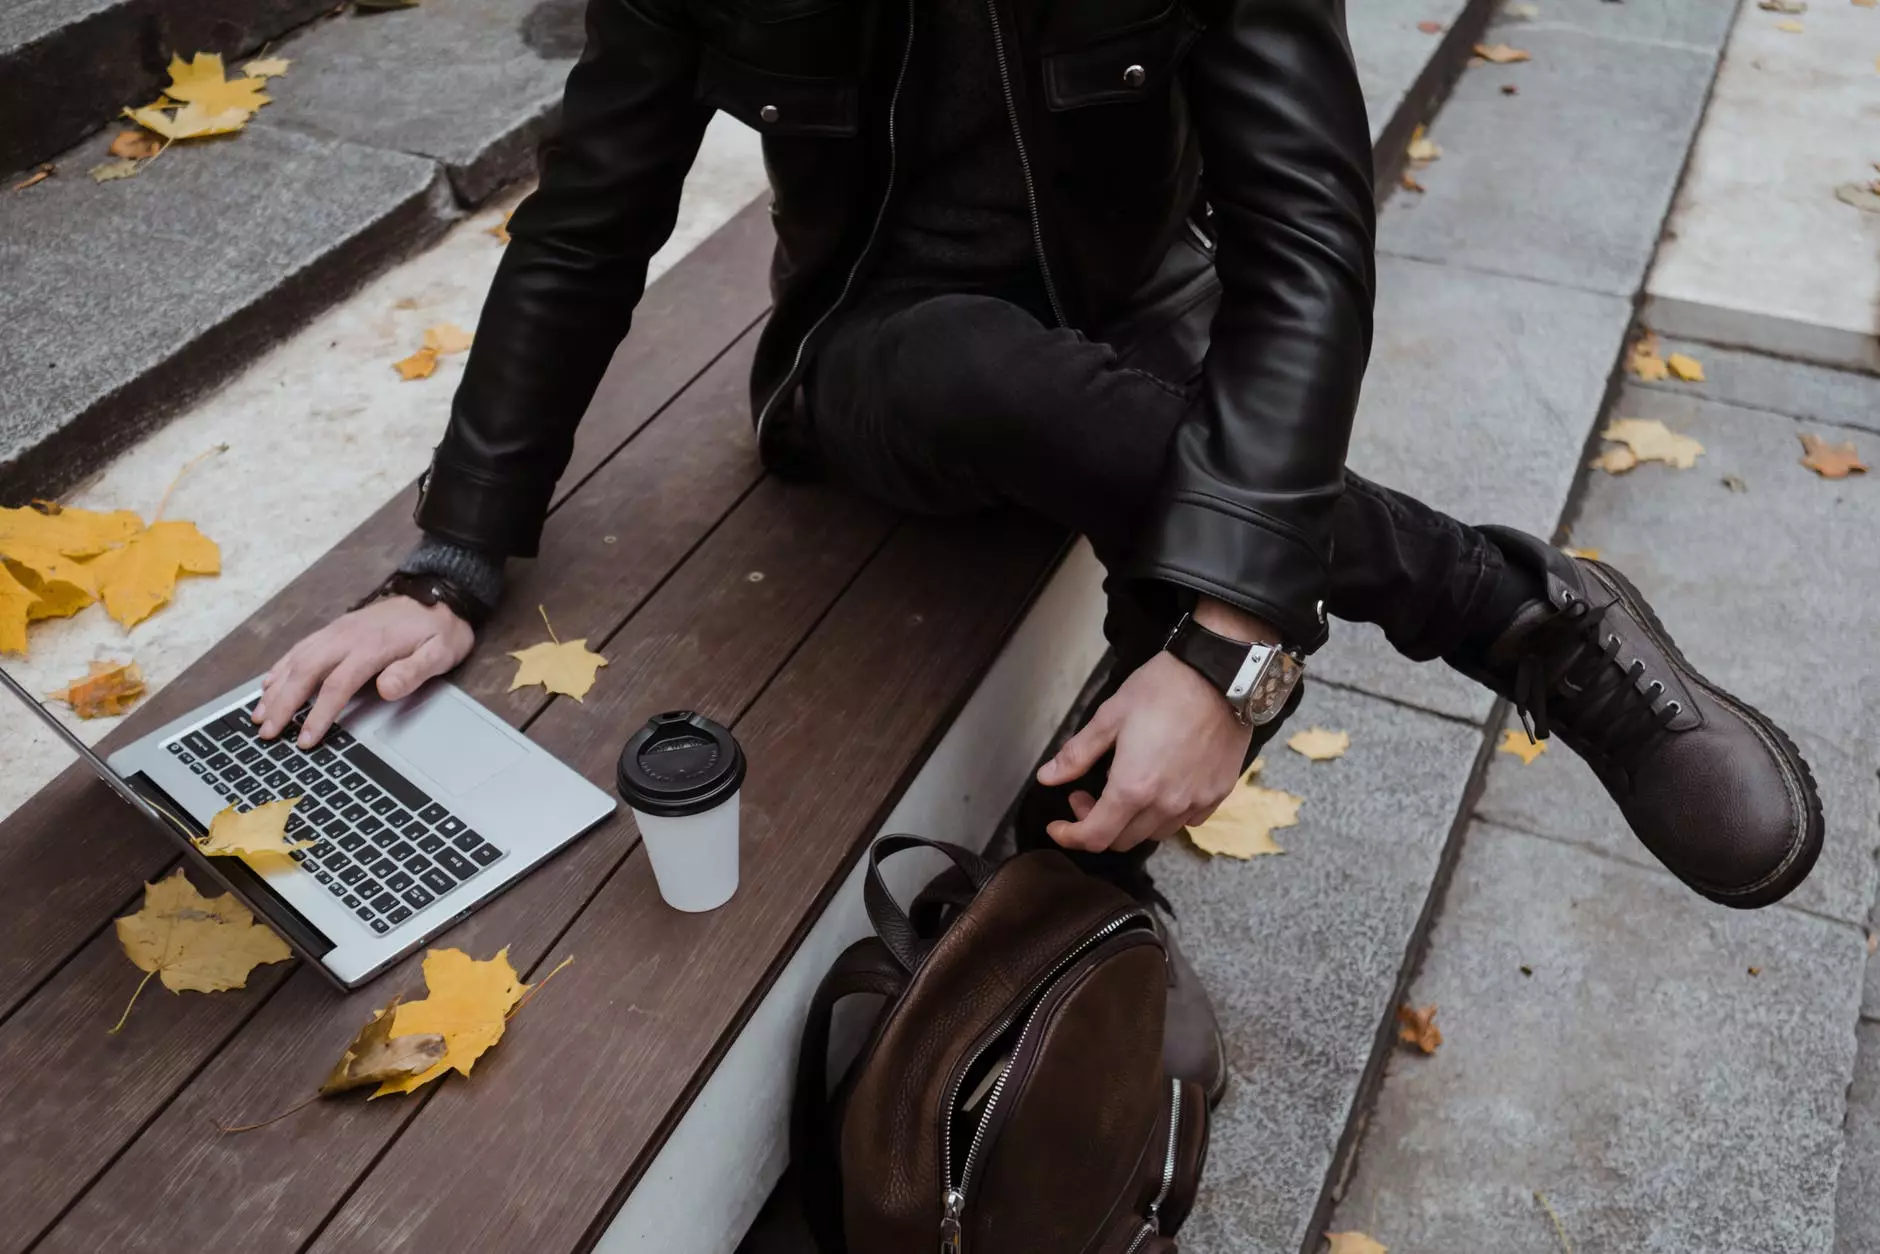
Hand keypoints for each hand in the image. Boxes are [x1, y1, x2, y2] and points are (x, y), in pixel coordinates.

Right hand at [253, 596, 475, 747]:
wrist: (440, 594)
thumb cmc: (440, 628)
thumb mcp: (441, 652)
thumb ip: (413, 671)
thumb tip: (386, 690)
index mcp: (372, 646)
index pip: (336, 685)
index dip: (318, 714)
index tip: (305, 739)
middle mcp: (347, 637)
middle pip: (306, 672)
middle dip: (283, 704)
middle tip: (267, 733)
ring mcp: (338, 631)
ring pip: (297, 660)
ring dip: (276, 688)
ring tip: (259, 715)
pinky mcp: (336, 629)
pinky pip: (301, 648)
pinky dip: (281, 667)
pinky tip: (269, 683)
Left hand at [1036, 649, 1253, 853]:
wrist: (1222, 675)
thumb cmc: (1164, 689)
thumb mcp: (1110, 716)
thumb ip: (1077, 754)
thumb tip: (1046, 777)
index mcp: (1133, 788)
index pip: (1095, 836)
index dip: (1070, 836)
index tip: (1058, 826)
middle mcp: (1166, 804)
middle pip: (1123, 840)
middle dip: (1096, 824)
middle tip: (1087, 794)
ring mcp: (1195, 802)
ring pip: (1154, 834)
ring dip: (1131, 822)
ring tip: (1124, 788)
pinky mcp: (1218, 794)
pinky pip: (1186, 821)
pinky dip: (1165, 815)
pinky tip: (1160, 788)